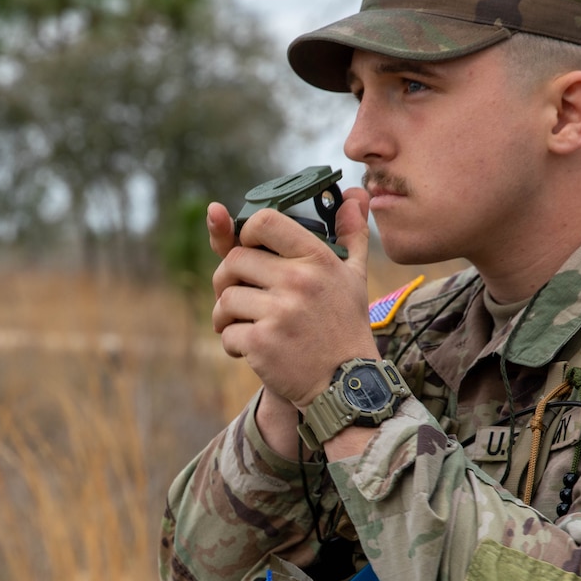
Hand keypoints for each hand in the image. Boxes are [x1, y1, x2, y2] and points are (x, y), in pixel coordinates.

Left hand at [208, 188, 379, 409]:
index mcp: (317, 259)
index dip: (244, 233)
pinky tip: (249, 349)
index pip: (264, 222)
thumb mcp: (354, 276)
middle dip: (226, 280)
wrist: (346, 385)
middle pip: (233, 261)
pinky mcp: (263, 343)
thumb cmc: (345, 325)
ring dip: (225, 315)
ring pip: (225, 299)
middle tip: (238, 295)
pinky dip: (232, 343)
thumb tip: (356, 195)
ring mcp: (280, 313)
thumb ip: (350, 234)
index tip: (246, 250)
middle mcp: (299, 281)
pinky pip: (227, 333)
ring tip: (241, 325)